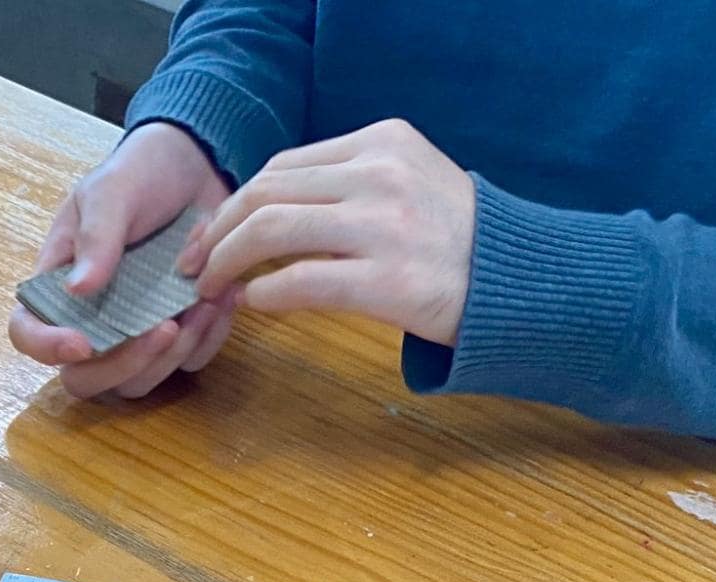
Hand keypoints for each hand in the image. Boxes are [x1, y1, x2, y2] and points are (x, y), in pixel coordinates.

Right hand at [9, 122, 235, 398]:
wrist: (196, 165)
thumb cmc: (138, 175)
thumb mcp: (110, 193)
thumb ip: (96, 237)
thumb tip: (78, 288)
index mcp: (57, 285)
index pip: (28, 332)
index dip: (45, 348)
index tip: (81, 343)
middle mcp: (92, 319)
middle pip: (84, 379)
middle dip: (122, 366)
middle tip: (163, 329)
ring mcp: (135, 332)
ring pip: (138, 382)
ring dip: (172, 356)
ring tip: (203, 305)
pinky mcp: (178, 334)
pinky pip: (188, 363)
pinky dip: (207, 340)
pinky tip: (220, 300)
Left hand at [181, 119, 476, 346]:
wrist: (521, 282)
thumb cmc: (460, 241)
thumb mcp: (411, 182)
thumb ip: (351, 183)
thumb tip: (273, 209)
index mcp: (382, 142)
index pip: (283, 165)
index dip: (236, 201)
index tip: (212, 231)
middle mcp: (379, 174)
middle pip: (266, 192)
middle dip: (216, 229)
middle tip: (194, 262)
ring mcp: (383, 226)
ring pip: (271, 230)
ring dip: (226, 260)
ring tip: (209, 286)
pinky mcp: (386, 280)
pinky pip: (299, 282)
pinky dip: (263, 294)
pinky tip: (252, 304)